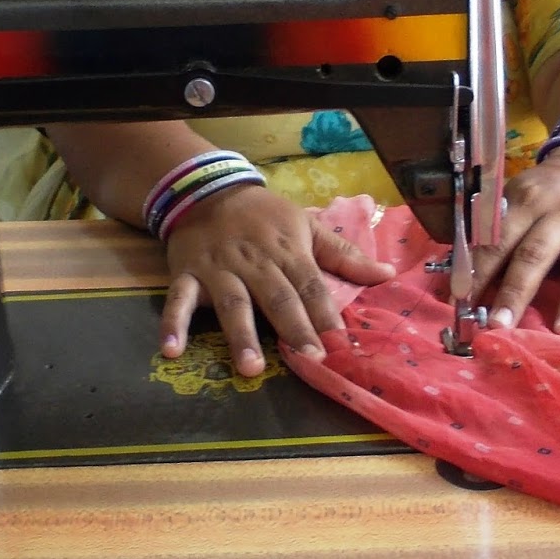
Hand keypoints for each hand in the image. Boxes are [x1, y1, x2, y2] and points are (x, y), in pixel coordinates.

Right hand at [157, 184, 396, 376]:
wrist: (208, 190)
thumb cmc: (265, 216)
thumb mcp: (307, 225)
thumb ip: (345, 255)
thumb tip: (388, 274)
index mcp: (288, 252)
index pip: (310, 285)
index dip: (325, 313)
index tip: (341, 343)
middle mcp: (255, 263)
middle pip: (276, 297)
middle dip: (294, 328)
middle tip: (310, 360)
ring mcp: (218, 270)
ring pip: (232, 303)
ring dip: (240, 335)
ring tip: (251, 368)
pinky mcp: (186, 275)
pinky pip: (178, 300)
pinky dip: (172, 324)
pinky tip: (171, 351)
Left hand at [471, 145, 559, 336]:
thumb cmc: (550, 193)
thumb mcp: (519, 197)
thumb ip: (497, 229)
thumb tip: (460, 276)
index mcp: (528, 200)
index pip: (499, 239)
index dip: (480, 271)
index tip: (463, 302)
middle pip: (536, 252)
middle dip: (516, 291)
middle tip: (500, 327)